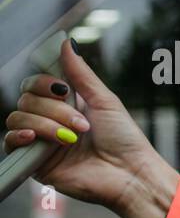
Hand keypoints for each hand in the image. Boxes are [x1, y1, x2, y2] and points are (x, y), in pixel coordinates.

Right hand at [4, 38, 178, 217]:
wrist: (130, 174)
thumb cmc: (124, 139)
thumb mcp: (104, 100)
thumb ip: (81, 73)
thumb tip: (65, 42)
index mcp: (64, 105)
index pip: (34, 84)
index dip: (44, 83)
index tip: (64, 89)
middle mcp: (49, 121)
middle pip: (26, 99)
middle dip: (54, 109)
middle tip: (82, 124)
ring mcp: (40, 142)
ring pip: (18, 118)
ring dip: (46, 124)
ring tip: (73, 137)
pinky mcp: (35, 163)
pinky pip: (10, 143)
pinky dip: (19, 136)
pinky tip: (34, 137)